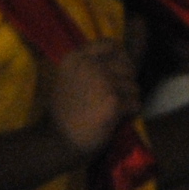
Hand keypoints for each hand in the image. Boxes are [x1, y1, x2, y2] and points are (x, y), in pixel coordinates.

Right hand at [40, 38, 141, 157]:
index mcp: (76, 58)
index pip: (112, 45)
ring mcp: (102, 82)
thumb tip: (122, 57)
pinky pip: (134, 104)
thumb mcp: (67, 80)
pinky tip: (116, 121)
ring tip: (112, 112)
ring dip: (128, 100)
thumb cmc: (64, 114)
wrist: (54, 143)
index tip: (117, 75)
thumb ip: (88, 66)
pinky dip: (129, 114)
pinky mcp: (112, 102)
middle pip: (127, 66)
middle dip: (125, 83)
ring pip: (133, 86)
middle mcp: (89, 65)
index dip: (120, 59)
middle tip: (114, 98)